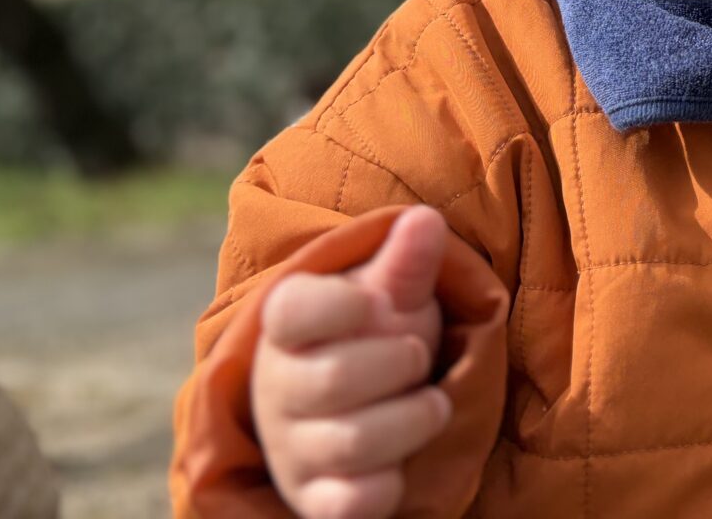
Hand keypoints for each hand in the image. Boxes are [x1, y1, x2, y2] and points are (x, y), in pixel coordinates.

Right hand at [252, 207, 452, 518]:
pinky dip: (385, 485)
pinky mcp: (317, 497)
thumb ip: (405, 262)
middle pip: (334, 381)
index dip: (348, 305)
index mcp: (286, 320)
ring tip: (433, 402)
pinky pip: (350, 504)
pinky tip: (401, 461)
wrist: (353, 398)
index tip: (376, 302)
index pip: (296, 310)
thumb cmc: (372, 330)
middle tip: (418, 353)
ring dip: (411, 420)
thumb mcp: (389, 290)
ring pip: (349, 444)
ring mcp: (293, 447)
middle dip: (399, 364)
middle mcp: (278, 387)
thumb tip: (425, 221)